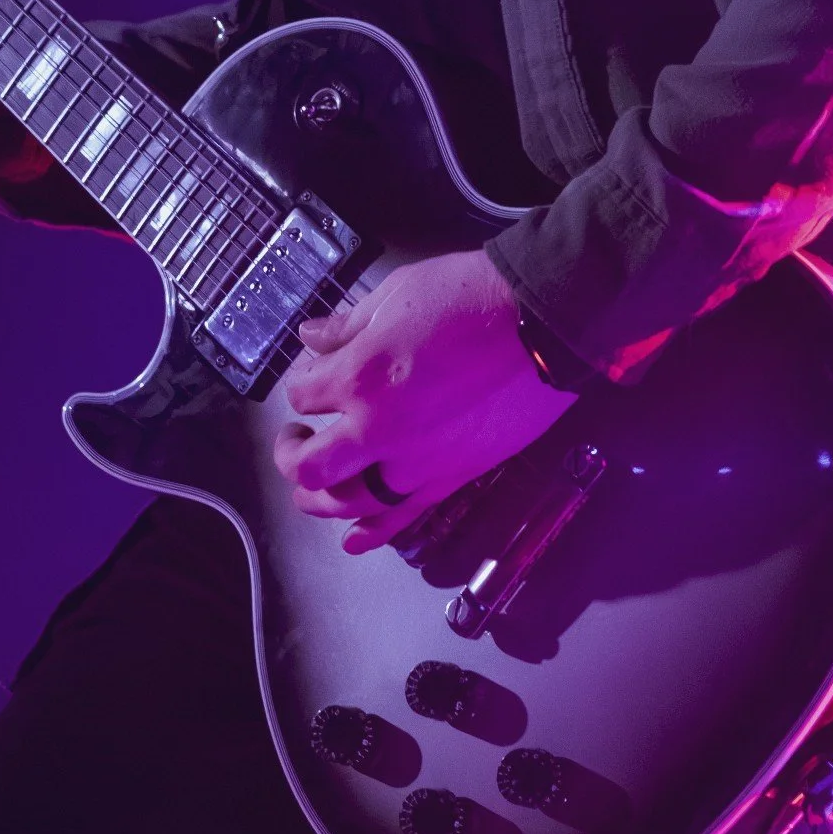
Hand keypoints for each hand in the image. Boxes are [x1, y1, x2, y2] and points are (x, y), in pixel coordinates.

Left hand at [273, 249, 578, 553]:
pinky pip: (400, 519)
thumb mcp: (397, 294)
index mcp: (359, 377)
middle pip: (309, 465)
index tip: (313, 372)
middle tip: (297, 435)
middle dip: (291, 452)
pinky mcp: (449, 479)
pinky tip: (352, 540)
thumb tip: (312, 337)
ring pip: (346, 503)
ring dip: (320, 498)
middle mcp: (377, 430)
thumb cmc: (470, 297)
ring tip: (316, 483)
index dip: (302, 382)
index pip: (303, 394)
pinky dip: (371, 535)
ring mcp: (414, 463)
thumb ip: (348, 324)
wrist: (541, 325)